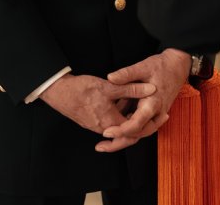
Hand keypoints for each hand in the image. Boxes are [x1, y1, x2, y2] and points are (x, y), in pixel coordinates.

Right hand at [39, 73, 155, 136]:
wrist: (58, 92)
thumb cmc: (82, 89)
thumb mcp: (110, 86)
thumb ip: (131, 89)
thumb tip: (151, 88)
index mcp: (111, 122)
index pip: (135, 131)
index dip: (150, 123)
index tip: (161, 115)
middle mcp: (104, 128)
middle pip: (129, 132)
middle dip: (143, 123)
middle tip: (157, 114)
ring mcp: (97, 126)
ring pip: (119, 127)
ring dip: (130, 118)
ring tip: (141, 105)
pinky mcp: (91, 121)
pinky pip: (111, 123)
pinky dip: (120, 115)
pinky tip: (123, 103)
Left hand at [96, 48, 191, 152]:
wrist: (178, 67)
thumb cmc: (161, 66)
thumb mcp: (143, 66)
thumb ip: (127, 74)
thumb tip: (110, 78)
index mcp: (153, 103)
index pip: (137, 124)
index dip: (121, 131)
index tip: (106, 132)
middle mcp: (157, 113)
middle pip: (138, 135)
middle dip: (120, 142)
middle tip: (101, 146)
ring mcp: (157, 115)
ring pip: (141, 133)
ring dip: (124, 138)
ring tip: (106, 142)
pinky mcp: (155, 114)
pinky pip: (142, 126)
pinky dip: (130, 129)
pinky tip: (116, 127)